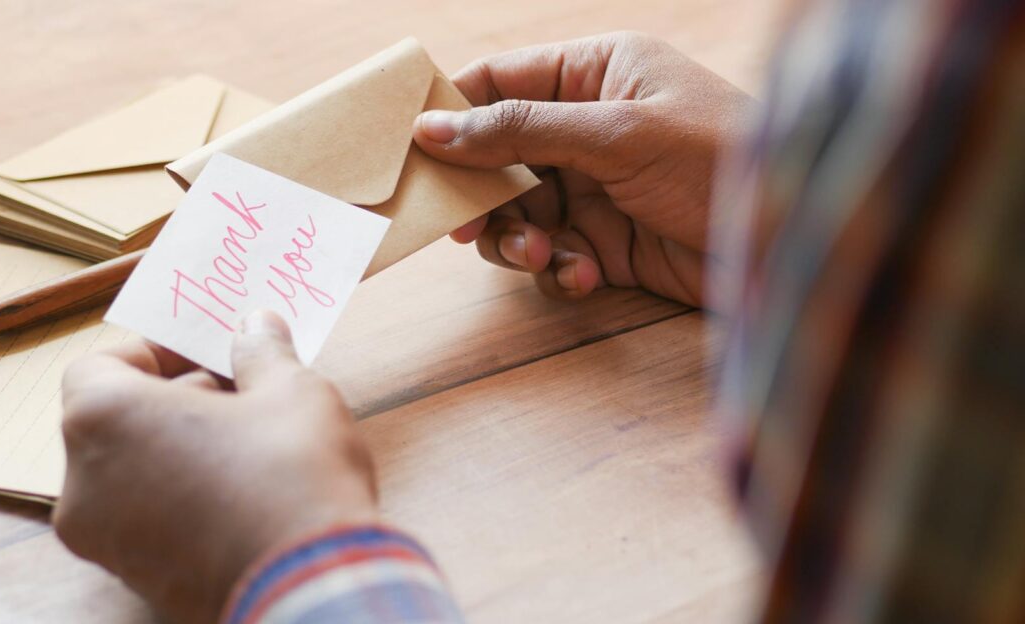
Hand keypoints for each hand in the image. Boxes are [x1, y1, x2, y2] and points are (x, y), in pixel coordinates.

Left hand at [52, 311, 376, 623]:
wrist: (311, 586)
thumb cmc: (290, 475)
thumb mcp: (289, 390)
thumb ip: (261, 352)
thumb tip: (257, 326)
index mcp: (102, 420)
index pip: (99, 366)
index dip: (155, 352)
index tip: (207, 352)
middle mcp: (84, 484)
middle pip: (113, 422)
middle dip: (174, 400)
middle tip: (240, 393)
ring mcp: (106, 542)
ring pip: (130, 475)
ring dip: (179, 451)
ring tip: (249, 444)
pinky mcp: (139, 580)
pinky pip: (149, 522)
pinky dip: (183, 499)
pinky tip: (245, 493)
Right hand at [413, 32, 754, 306]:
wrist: (791, 243)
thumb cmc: (718, 159)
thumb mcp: (617, 134)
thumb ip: (521, 129)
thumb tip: (433, 127)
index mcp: (595, 74)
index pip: (500, 82)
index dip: (452, 114)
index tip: (413, 152)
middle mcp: (589, 127)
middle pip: (497, 157)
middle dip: (484, 195)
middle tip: (468, 227)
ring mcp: (596, 187)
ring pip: (519, 213)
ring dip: (519, 240)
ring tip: (541, 256)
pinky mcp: (608, 242)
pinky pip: (553, 255)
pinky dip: (558, 270)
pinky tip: (587, 276)